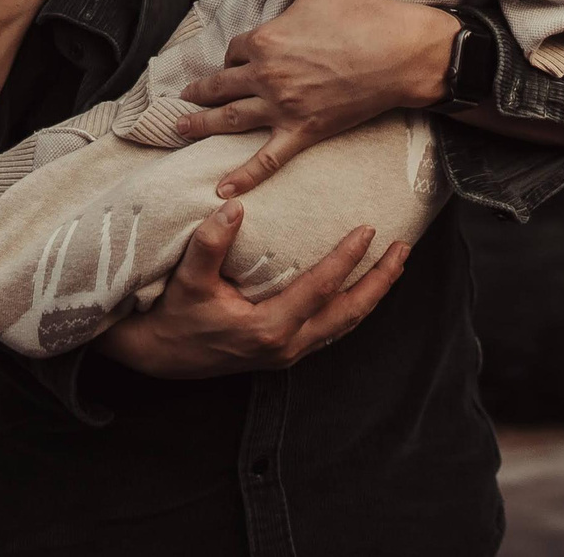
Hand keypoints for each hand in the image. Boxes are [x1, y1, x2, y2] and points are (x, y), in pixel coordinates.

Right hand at [96, 201, 410, 377]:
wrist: (160, 356)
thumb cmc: (175, 316)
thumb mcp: (188, 279)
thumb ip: (210, 243)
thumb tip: (233, 206)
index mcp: (269, 328)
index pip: (321, 288)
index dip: (348, 258)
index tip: (369, 229)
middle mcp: (287, 346)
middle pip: (349, 313)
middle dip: (380, 281)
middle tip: (403, 249)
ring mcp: (289, 353)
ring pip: (345, 325)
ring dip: (373, 294)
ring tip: (394, 265)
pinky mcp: (285, 352)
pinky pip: (332, 330)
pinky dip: (352, 307)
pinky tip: (361, 290)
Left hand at [174, 0, 458, 197]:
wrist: (404, 52)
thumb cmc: (366, 10)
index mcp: (266, 39)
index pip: (235, 49)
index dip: (234, 52)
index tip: (238, 56)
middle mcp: (267, 76)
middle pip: (222, 86)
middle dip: (200, 91)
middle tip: (183, 98)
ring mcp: (283, 108)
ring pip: (231, 119)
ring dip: (202, 125)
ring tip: (180, 130)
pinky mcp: (304, 131)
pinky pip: (267, 159)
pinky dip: (244, 176)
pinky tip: (223, 191)